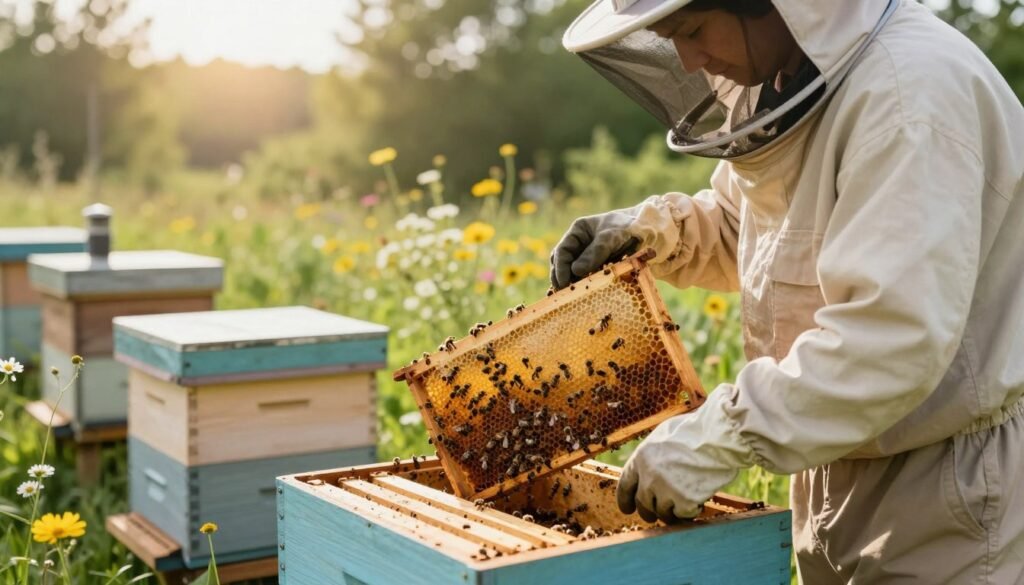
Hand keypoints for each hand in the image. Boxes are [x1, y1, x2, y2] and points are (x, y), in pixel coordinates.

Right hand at [549, 206, 642, 289]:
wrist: (651, 233)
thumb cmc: (629, 228)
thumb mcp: (612, 237)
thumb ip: (595, 252)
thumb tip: (577, 270)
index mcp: (579, 231)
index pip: (562, 251)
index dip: (560, 268)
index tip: (563, 283)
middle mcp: (580, 244)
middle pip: (563, 263)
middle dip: (561, 278)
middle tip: (564, 294)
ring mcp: (588, 256)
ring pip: (573, 272)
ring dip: (571, 284)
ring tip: (571, 298)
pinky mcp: (598, 267)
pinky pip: (587, 278)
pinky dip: (584, 287)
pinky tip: (583, 297)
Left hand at [616, 388, 752, 522]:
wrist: (717, 437)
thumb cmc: (695, 430)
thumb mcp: (663, 435)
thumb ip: (653, 454)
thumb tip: (649, 466)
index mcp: (641, 458)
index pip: (625, 485)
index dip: (624, 499)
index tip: (627, 509)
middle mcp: (649, 477)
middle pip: (643, 504)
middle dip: (648, 512)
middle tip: (654, 516)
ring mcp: (666, 491)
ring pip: (663, 513)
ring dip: (672, 512)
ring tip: (683, 503)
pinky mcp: (685, 502)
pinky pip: (684, 515)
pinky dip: (691, 511)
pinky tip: (699, 502)